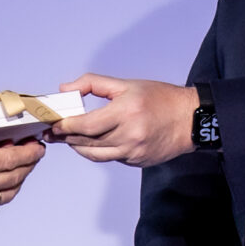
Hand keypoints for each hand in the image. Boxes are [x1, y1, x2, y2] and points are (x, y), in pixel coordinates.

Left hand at [49, 74, 195, 167]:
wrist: (191, 120)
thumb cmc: (162, 99)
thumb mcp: (128, 84)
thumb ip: (94, 84)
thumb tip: (66, 89)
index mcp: (126, 112)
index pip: (86, 125)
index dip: (66, 126)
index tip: (53, 124)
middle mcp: (129, 136)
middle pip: (86, 142)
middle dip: (67, 137)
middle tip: (53, 132)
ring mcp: (133, 152)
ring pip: (95, 154)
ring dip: (78, 147)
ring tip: (69, 139)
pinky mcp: (136, 162)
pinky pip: (110, 158)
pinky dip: (98, 150)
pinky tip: (94, 142)